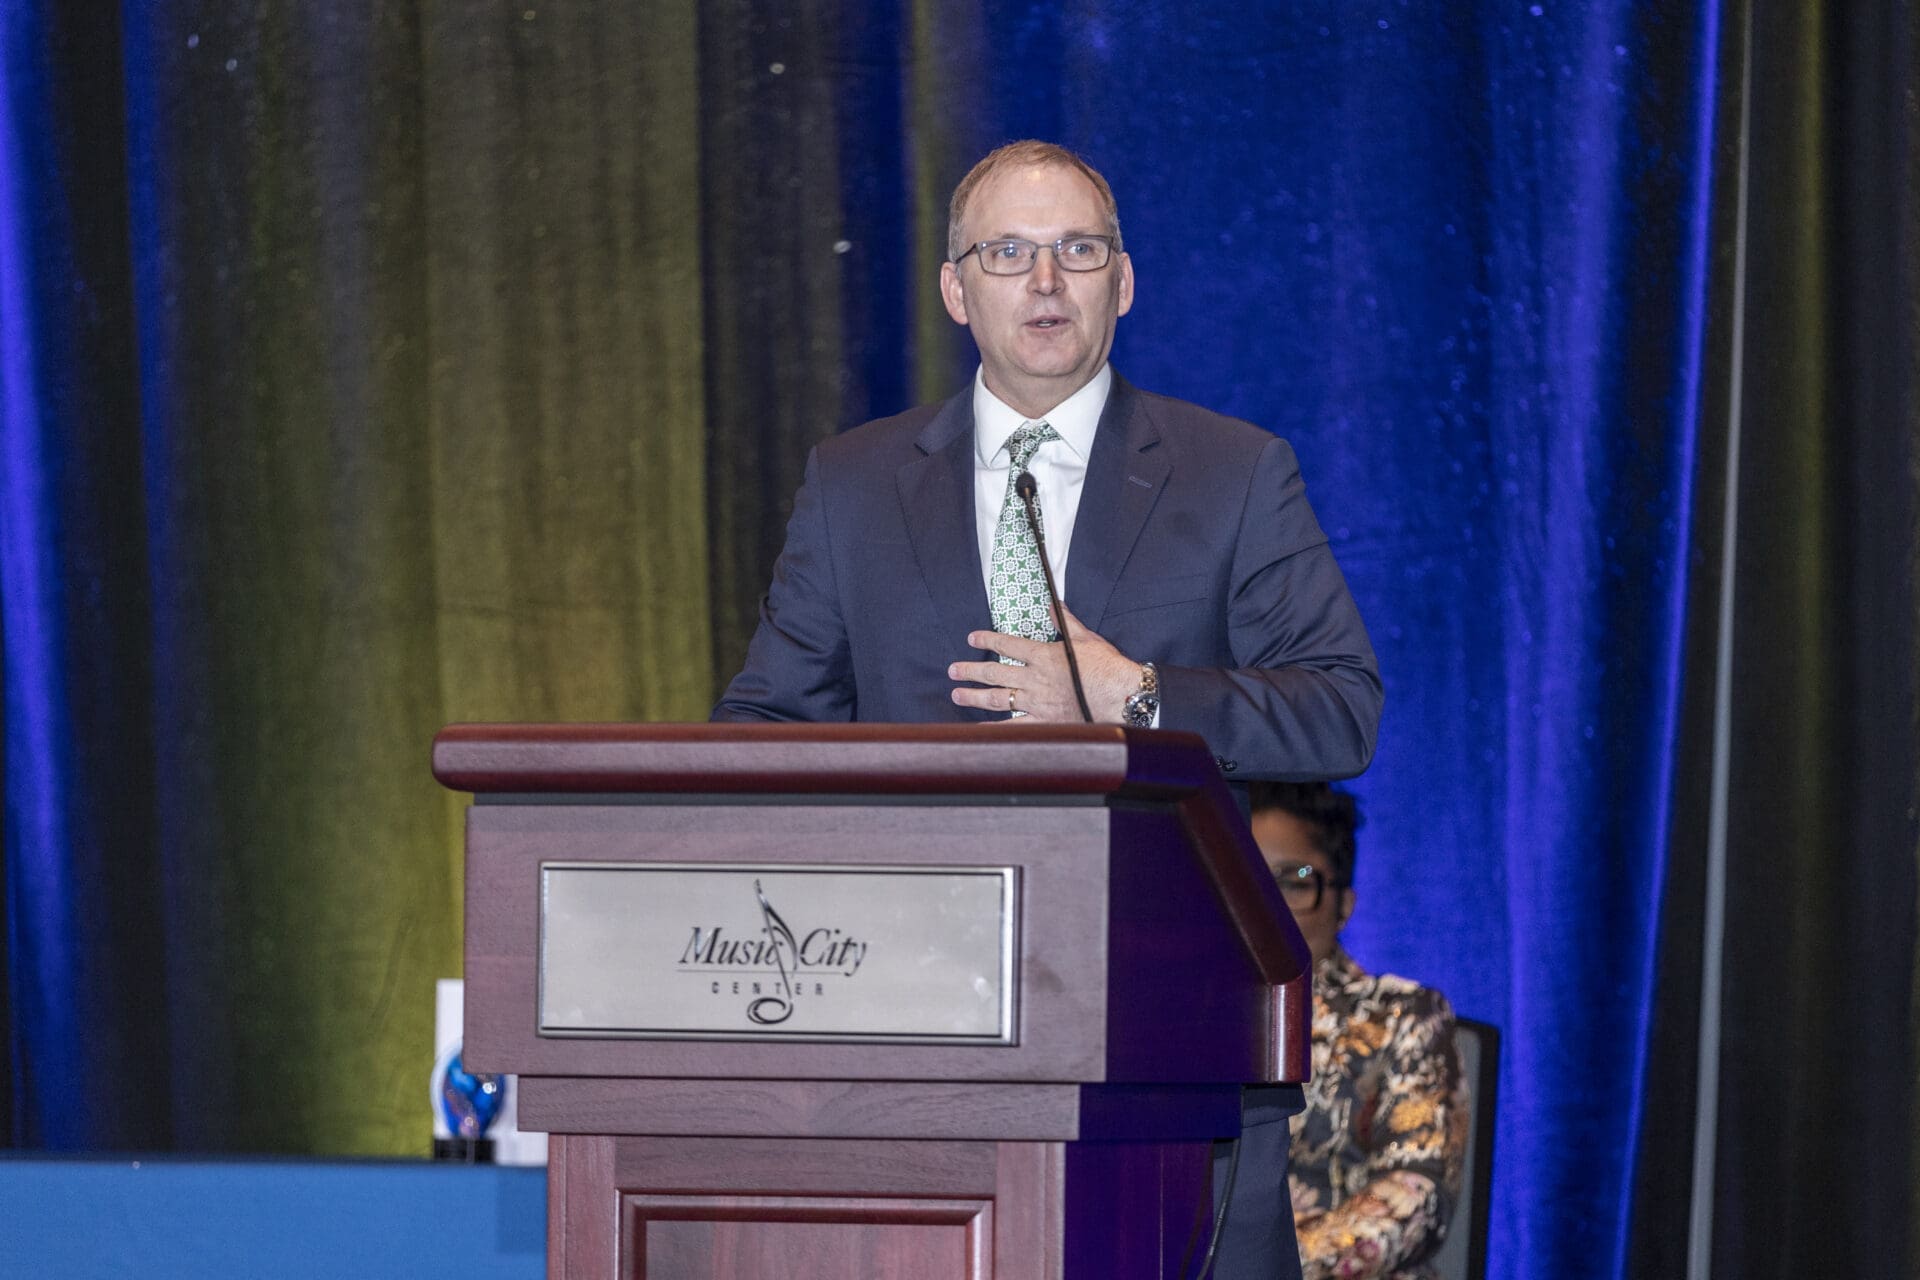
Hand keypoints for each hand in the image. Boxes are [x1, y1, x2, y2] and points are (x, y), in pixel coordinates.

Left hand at [948, 604, 1143, 721]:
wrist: (1120, 695)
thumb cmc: (1106, 666)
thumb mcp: (1085, 638)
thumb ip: (1065, 622)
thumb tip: (1053, 606)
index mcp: (1043, 656)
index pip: (1008, 645)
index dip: (987, 640)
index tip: (972, 638)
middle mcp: (1035, 679)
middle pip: (995, 673)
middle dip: (971, 670)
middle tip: (953, 670)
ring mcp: (1037, 702)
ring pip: (999, 699)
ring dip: (974, 696)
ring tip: (957, 694)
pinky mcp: (1045, 721)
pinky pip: (1014, 726)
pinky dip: (995, 728)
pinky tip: (979, 728)